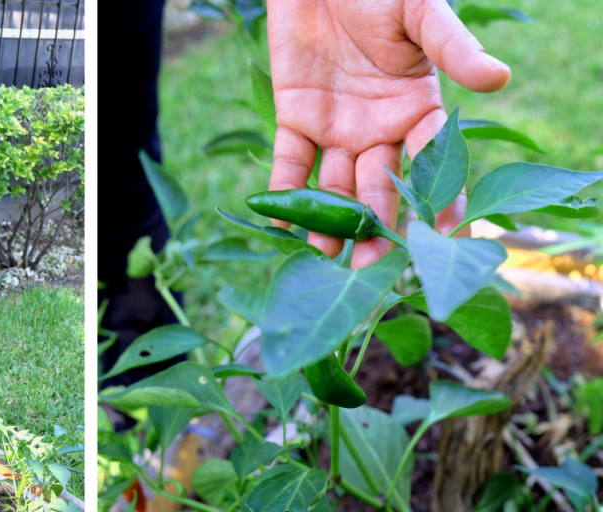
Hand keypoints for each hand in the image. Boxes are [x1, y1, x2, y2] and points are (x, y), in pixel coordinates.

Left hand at [267, 0, 507, 266]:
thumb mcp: (420, 13)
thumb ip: (451, 47)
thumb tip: (498, 78)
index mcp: (417, 109)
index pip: (435, 163)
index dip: (441, 199)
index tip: (445, 238)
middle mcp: (379, 129)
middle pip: (382, 187)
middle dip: (379, 227)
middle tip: (372, 264)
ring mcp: (337, 129)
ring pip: (337, 186)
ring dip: (333, 222)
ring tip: (328, 256)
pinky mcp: (295, 119)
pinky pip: (290, 163)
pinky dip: (285, 193)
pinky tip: (284, 224)